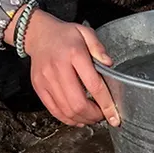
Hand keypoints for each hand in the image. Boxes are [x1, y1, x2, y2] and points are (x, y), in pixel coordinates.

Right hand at [7, 8, 119, 127]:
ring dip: (82, 119)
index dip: (106, 104)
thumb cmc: (64, 35)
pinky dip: (67, 119)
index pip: (94, 85)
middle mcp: (58, 68)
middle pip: (78, 103)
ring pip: (66, 110)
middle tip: (102, 116)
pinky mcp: (39, 86)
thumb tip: (109, 64)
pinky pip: (53, 110)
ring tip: (91, 117)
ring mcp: (46, 79)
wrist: (39, 34)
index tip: (114, 115)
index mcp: (74, 54)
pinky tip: (77, 118)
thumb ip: (99, 48)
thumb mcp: (85, 33)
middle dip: (94, 115)